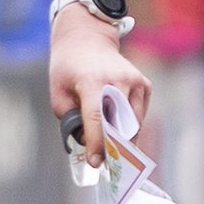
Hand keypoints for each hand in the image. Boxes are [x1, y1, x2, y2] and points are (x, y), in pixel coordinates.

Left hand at [47, 11, 151, 163]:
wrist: (87, 40)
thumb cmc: (68, 69)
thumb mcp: (58, 94)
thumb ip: (71, 120)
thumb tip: (89, 142)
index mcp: (92, 81)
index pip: (97, 119)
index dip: (97, 144)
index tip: (95, 163)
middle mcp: (118, 80)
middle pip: (120, 125)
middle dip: (113, 148)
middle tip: (104, 162)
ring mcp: (135, 82)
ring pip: (134, 124)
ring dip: (122, 139)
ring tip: (109, 148)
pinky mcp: (144, 84)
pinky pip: (139, 115)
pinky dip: (129, 126)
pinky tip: (116, 126)